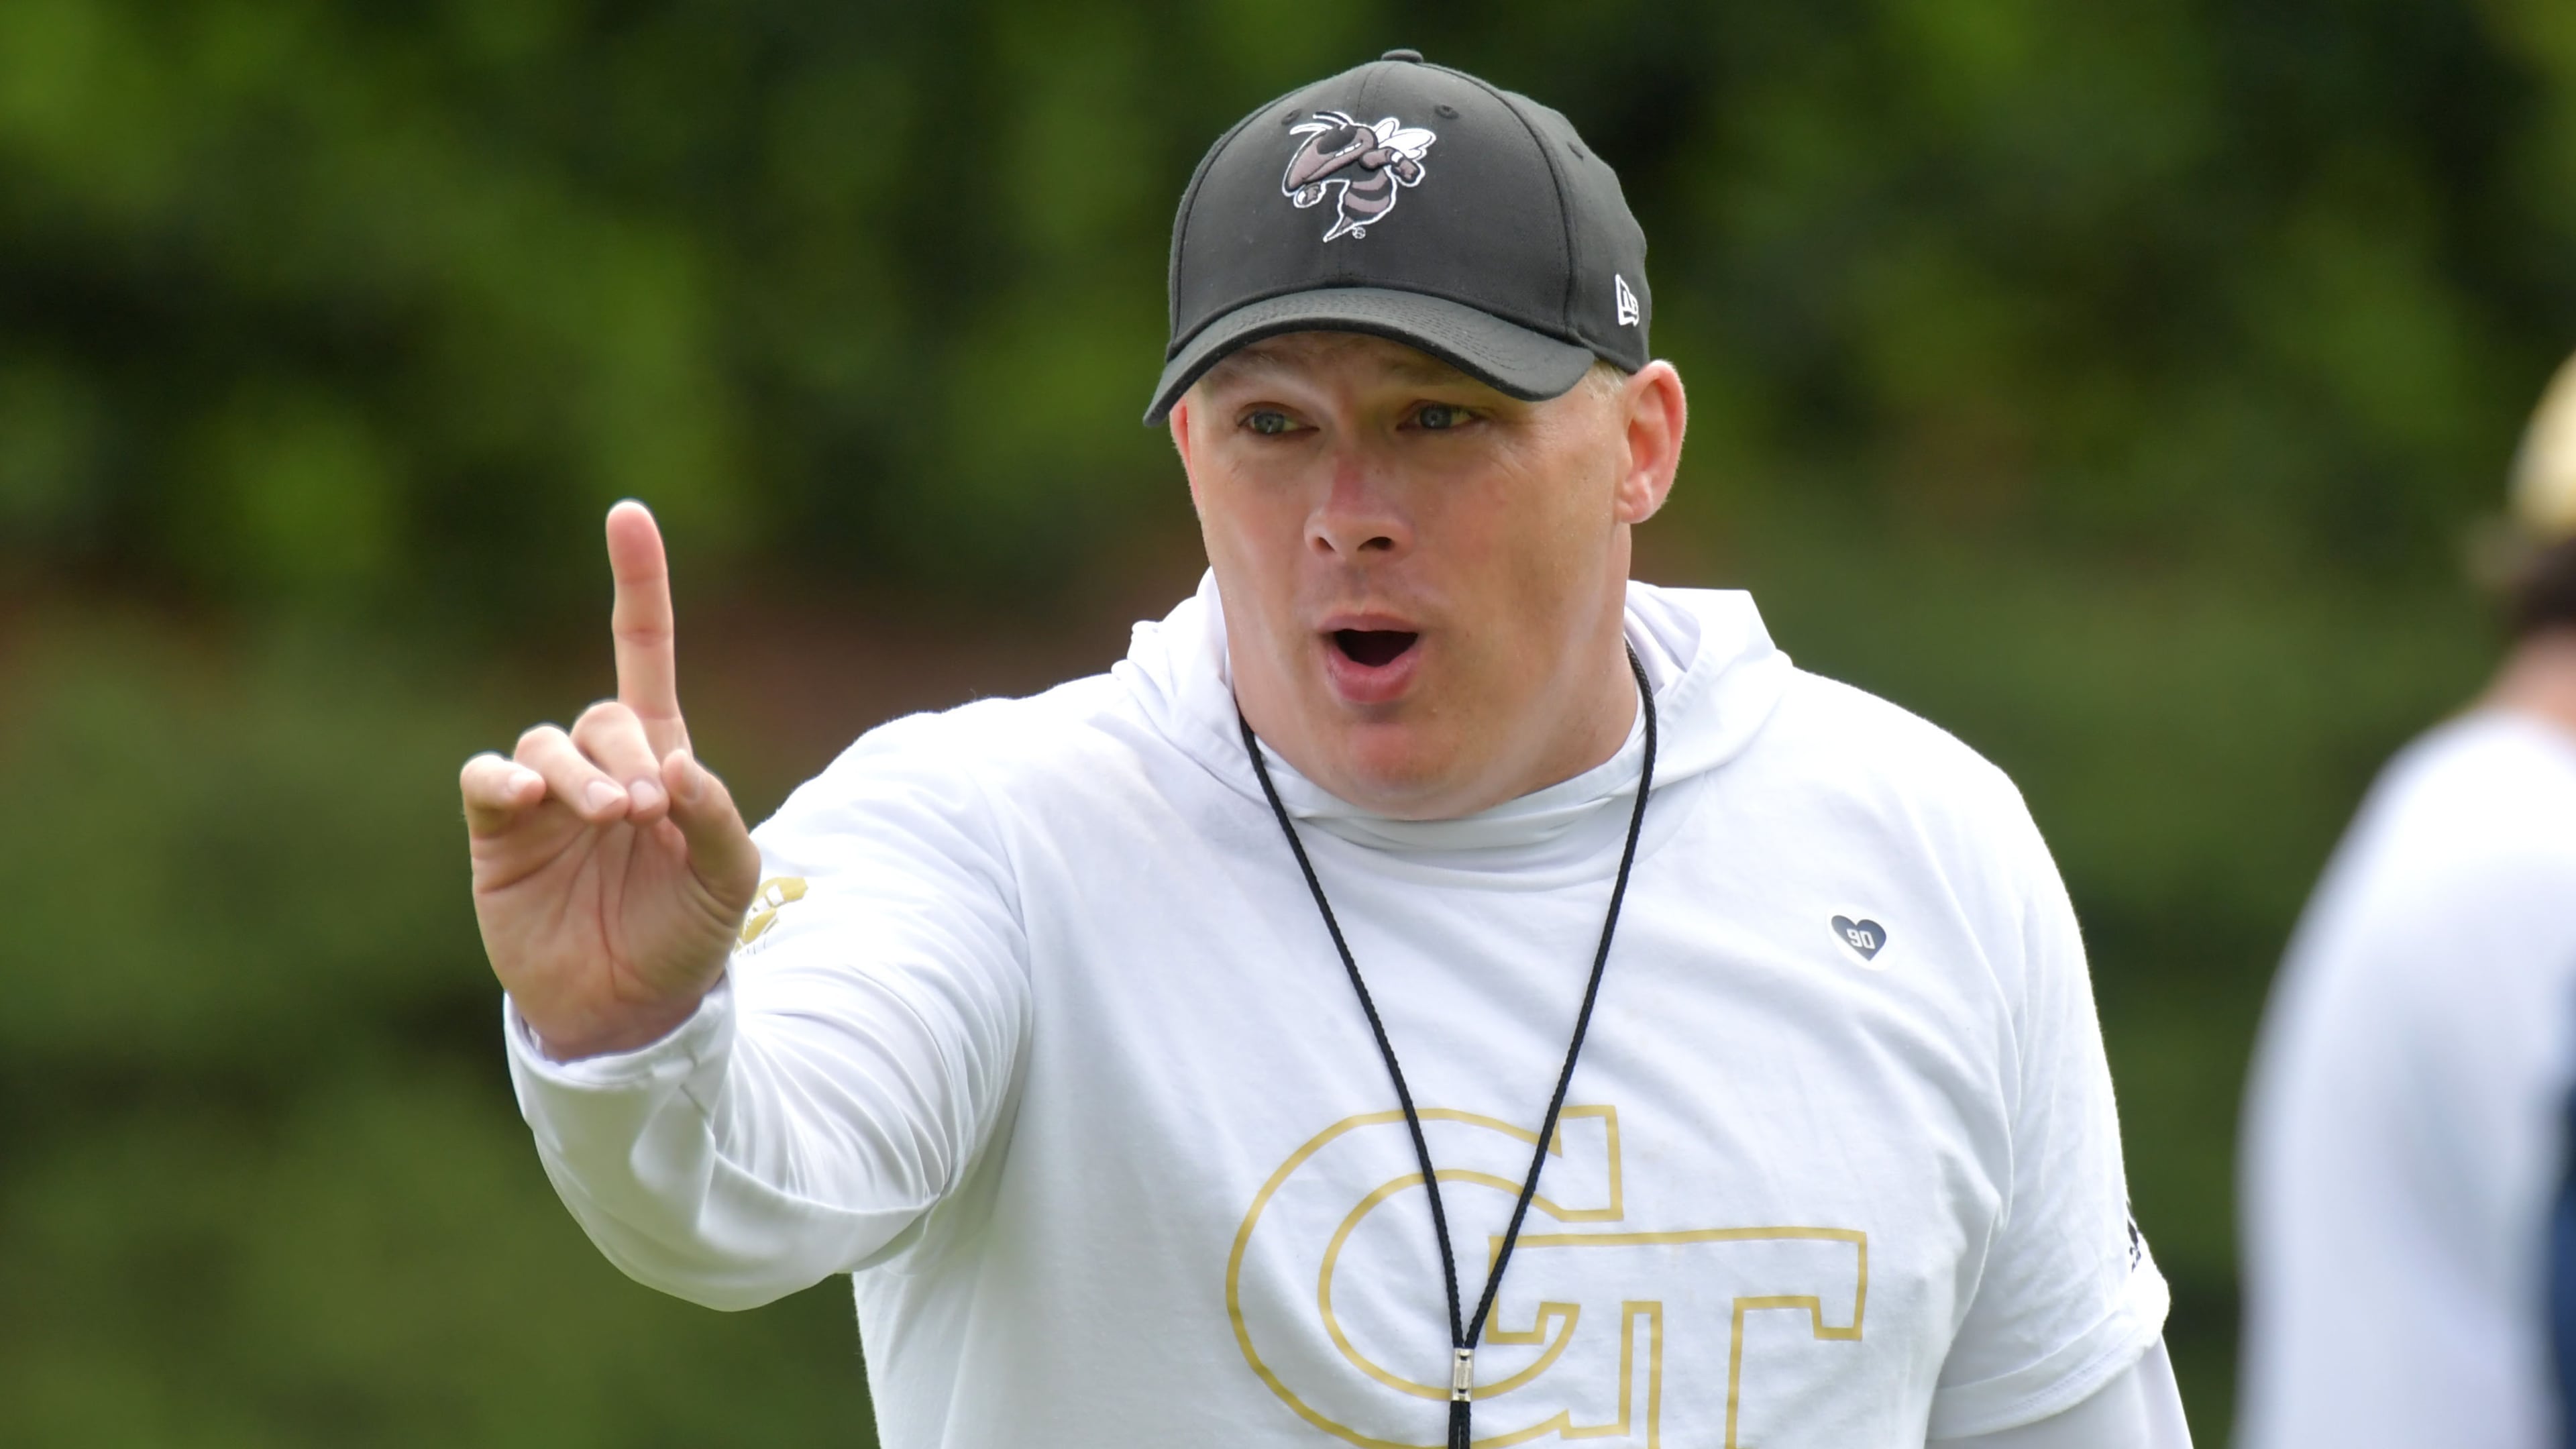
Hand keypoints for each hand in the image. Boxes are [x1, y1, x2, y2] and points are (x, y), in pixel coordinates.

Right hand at [460, 502, 760, 1059]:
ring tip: (611, 818)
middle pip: (604, 715)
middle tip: (648, 811)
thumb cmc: (686, 937)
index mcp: (661, 759)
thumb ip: (716, 816)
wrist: (630, 1009)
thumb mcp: (730, 880)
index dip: (638, 584)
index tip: (627, 514)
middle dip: (628, 753)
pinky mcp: (499, 832)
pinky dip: (505, 779)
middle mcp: (598, 765)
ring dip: (580, 773)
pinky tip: (530, 796)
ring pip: (547, 743)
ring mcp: (544, 797)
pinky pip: (486, 779)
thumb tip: (677, 764)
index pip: (645, 651)